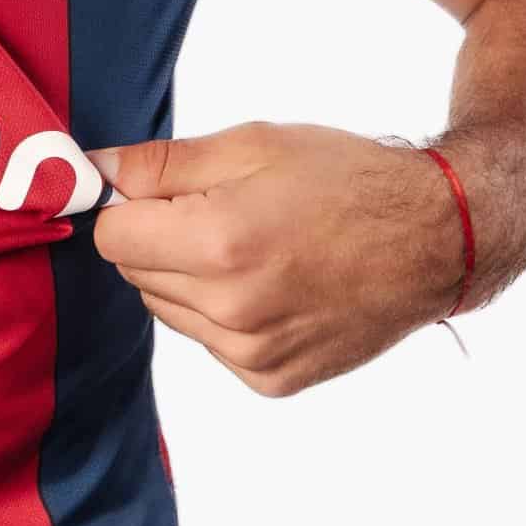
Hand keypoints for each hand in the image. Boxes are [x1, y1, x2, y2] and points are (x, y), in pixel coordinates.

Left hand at [83, 121, 464, 395]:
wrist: (430, 239)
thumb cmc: (342, 179)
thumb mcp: (250, 144)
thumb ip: (160, 163)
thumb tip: (94, 168)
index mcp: (218, 244)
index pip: (110, 236)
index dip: (128, 206)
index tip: (161, 192)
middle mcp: (230, 310)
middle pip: (134, 273)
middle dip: (157, 238)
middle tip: (217, 209)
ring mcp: (253, 353)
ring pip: (167, 309)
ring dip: (186, 277)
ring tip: (248, 244)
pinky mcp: (272, 380)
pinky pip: (208, 342)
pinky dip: (221, 312)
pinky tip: (268, 281)